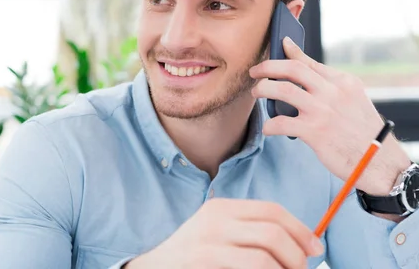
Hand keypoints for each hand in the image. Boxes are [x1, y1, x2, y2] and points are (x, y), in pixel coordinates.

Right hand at [125, 199, 322, 268]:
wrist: (155, 268)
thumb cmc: (195, 254)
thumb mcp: (219, 232)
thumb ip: (251, 231)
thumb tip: (302, 242)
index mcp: (222, 207)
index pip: (272, 211)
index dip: (301, 230)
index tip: (315, 248)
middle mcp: (215, 221)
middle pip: (273, 233)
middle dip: (297, 256)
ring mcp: (207, 244)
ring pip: (265, 258)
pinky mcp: (204, 262)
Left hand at [249, 37, 409, 195]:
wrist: (380, 163)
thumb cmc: (361, 131)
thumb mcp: (352, 100)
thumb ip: (328, 84)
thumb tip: (303, 68)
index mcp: (343, 82)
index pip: (308, 63)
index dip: (288, 53)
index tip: (277, 47)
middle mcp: (333, 92)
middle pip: (293, 69)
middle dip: (268, 66)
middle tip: (254, 71)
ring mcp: (323, 111)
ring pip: (283, 90)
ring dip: (263, 89)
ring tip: (256, 93)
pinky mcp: (315, 132)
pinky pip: (281, 123)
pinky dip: (269, 124)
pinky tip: (269, 128)